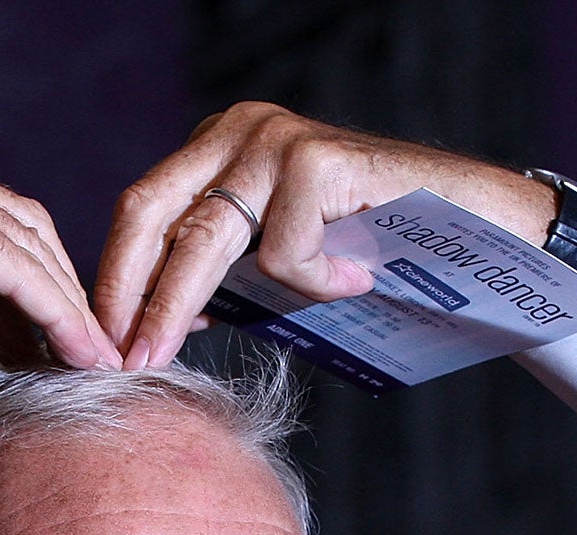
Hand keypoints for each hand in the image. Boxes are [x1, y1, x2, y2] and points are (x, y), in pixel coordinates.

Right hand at [0, 140, 119, 368]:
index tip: (48, 343)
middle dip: (58, 296)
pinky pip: (18, 271)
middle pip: (24, 232)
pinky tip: (75, 355)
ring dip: (68, 310)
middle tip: (82, 358)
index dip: (28, 287)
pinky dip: (54, 313)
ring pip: (30, 250)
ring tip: (94, 367)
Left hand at [94, 102, 576, 368]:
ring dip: (174, 308)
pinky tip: (352, 281)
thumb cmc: (374, 254)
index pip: (141, 212)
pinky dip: (306, 282)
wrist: (479, 231)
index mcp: (217, 151)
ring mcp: (277, 139)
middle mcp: (238, 131)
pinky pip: (280, 249)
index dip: (114, 280)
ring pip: (202, 238)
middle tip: (111, 360)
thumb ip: (216, 277)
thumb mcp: (274, 264)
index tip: (97, 344)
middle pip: (149, 214)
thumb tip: (145, 329)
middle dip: (124, 296)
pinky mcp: (317, 157)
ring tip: (163, 357)